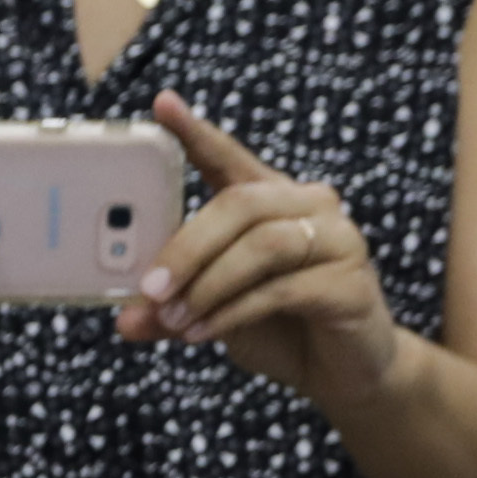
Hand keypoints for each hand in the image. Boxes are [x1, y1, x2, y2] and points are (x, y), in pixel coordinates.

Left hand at [119, 99, 395, 402]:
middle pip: (240, 204)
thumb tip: (125, 319)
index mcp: (272, 199)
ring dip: (209, 285)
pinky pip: (282, 288)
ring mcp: (338, 240)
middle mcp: (309, 206)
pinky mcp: (351, 283)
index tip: (161, 104)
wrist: (340, 373)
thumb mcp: (215, 313)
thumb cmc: (278, 326)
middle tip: (150, 287)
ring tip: (175, 320)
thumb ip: (173, 308)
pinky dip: (234, 311)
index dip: (196, 131)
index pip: (229, 157)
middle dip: (187, 247)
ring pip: (262, 245)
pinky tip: (204, 332)